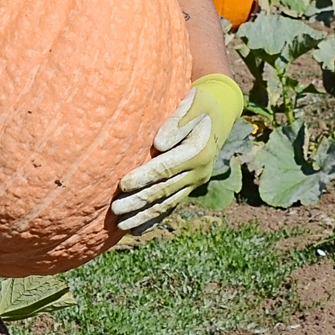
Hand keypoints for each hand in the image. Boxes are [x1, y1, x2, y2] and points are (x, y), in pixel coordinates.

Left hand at [111, 74, 243, 233]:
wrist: (218, 115)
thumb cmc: (200, 104)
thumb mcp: (194, 103)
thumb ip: (178, 120)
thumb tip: (159, 143)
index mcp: (198, 152)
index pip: (166, 168)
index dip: (144, 177)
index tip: (123, 184)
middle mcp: (198, 172)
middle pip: (164, 190)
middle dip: (139, 201)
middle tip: (115, 210)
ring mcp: (194, 183)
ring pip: (166, 203)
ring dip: (143, 215)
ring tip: (121, 224)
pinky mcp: (189, 188)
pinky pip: (170, 207)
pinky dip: (153, 220)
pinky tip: (136, 231)